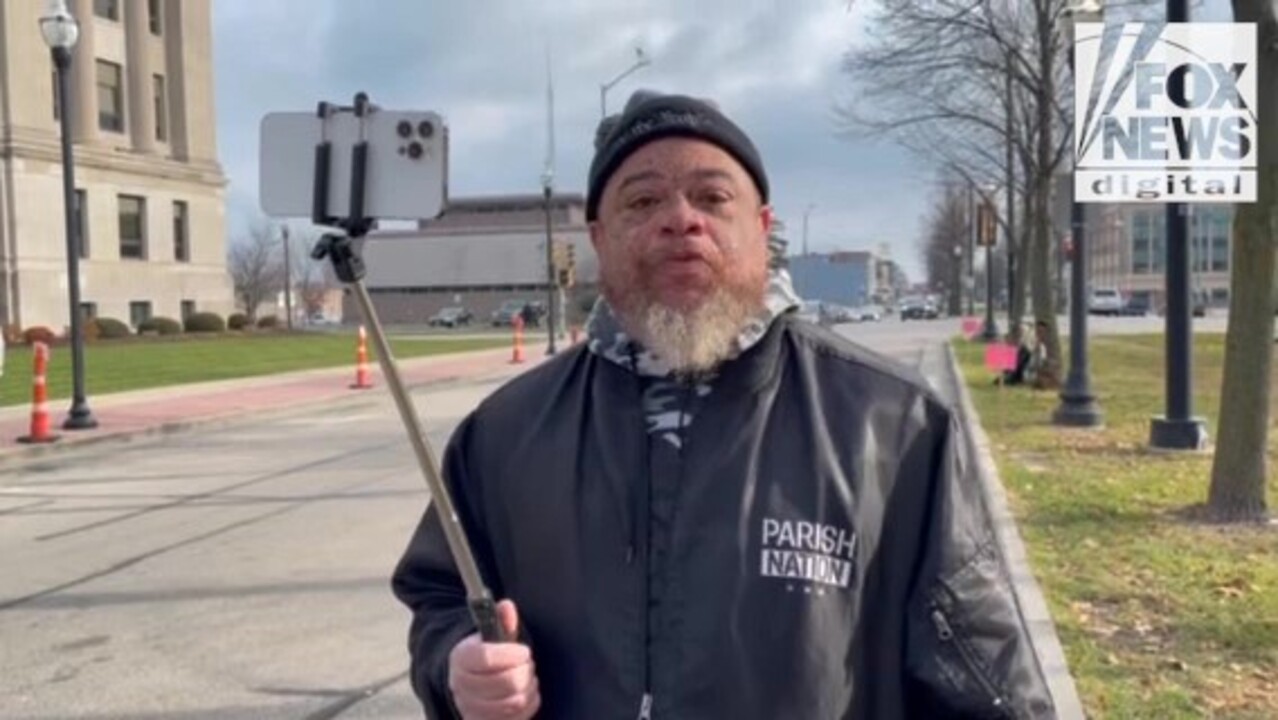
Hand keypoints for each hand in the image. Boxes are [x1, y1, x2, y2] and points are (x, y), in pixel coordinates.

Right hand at [448, 600, 540, 718]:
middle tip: (526, 664)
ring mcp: (470, 709)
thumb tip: (507, 606)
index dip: (512, 655)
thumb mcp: (492, 635)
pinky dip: (528, 704)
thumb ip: (502, 621)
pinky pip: (517, 718)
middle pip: (508, 682)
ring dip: (529, 687)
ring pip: (515, 702)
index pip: (487, 658)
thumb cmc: (487, 655)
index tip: (524, 651)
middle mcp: (461, 686)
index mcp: (461, 658)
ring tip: (525, 677)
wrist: (469, 680)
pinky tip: (524, 693)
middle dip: (525, 670)